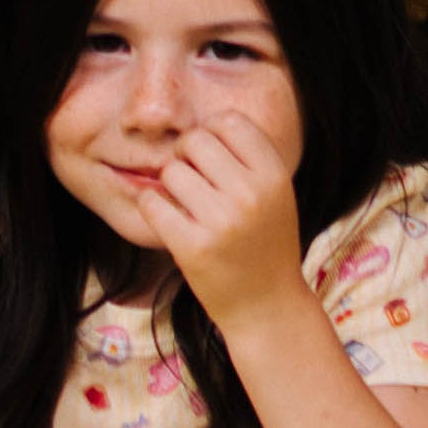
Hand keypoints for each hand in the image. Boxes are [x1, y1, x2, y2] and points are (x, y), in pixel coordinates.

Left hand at [131, 100, 314, 339]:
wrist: (267, 306)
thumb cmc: (265, 244)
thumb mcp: (275, 194)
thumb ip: (248, 158)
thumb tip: (202, 125)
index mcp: (274, 176)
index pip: (229, 121)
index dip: (212, 131)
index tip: (210, 154)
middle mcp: (250, 195)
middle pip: (195, 140)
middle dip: (185, 155)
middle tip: (192, 179)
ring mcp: (221, 222)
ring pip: (171, 171)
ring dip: (170, 185)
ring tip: (187, 206)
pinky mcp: (193, 247)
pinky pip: (152, 202)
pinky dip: (152, 207)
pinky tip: (167, 218)